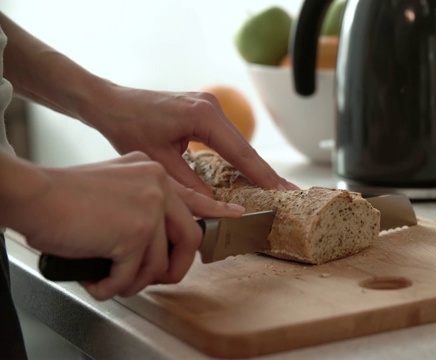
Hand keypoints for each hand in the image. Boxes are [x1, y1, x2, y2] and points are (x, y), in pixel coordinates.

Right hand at [17, 152, 242, 300]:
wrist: (35, 195)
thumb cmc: (65, 195)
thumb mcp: (115, 185)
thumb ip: (143, 202)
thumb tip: (159, 236)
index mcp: (154, 172)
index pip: (195, 197)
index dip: (216, 211)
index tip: (234, 217)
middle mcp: (158, 185)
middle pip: (190, 237)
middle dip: (176, 267)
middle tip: (160, 279)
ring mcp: (149, 208)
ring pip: (160, 262)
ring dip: (136, 280)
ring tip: (114, 281)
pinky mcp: (134, 232)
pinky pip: (133, 275)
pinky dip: (114, 286)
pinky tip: (98, 281)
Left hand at [84, 85, 297, 195]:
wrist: (110, 103)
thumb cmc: (127, 128)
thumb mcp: (160, 163)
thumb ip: (191, 186)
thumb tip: (217, 208)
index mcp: (204, 116)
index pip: (241, 153)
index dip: (262, 176)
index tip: (282, 193)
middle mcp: (212, 107)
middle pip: (246, 148)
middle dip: (266, 174)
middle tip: (291, 194)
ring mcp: (210, 106)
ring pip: (239, 144)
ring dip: (255, 167)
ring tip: (276, 189)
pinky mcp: (205, 111)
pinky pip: (228, 139)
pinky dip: (240, 158)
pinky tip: (250, 174)